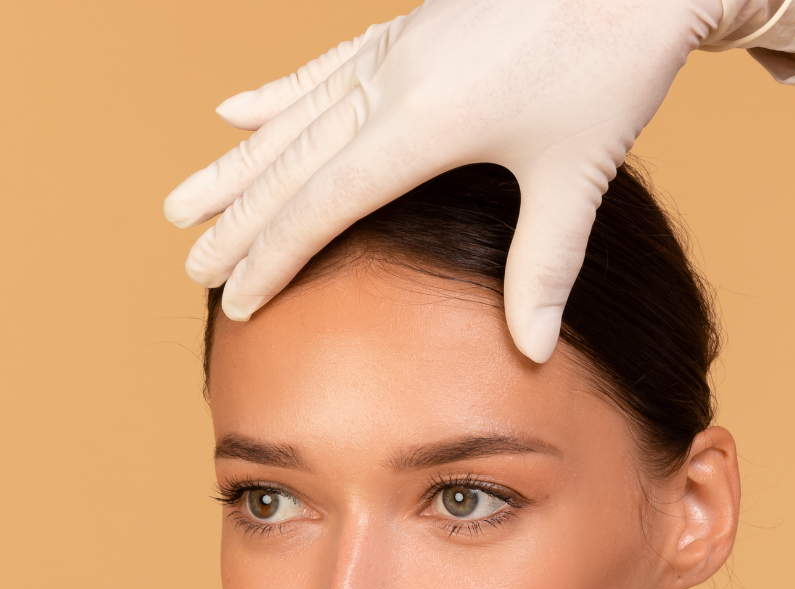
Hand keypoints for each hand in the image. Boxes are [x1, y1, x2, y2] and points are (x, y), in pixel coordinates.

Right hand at [164, 0, 794, 362]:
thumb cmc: (612, 66)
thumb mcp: (578, 174)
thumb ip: (545, 266)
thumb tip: (531, 351)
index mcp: (424, 124)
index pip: (325, 204)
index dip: (274, 256)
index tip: (235, 299)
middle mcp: (394, 81)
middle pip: (293, 162)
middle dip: (237, 220)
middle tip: (188, 266)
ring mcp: (396, 48)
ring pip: (294, 114)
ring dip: (237, 162)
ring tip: (183, 203)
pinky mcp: (411, 27)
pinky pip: (324, 69)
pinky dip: (277, 94)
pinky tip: (234, 109)